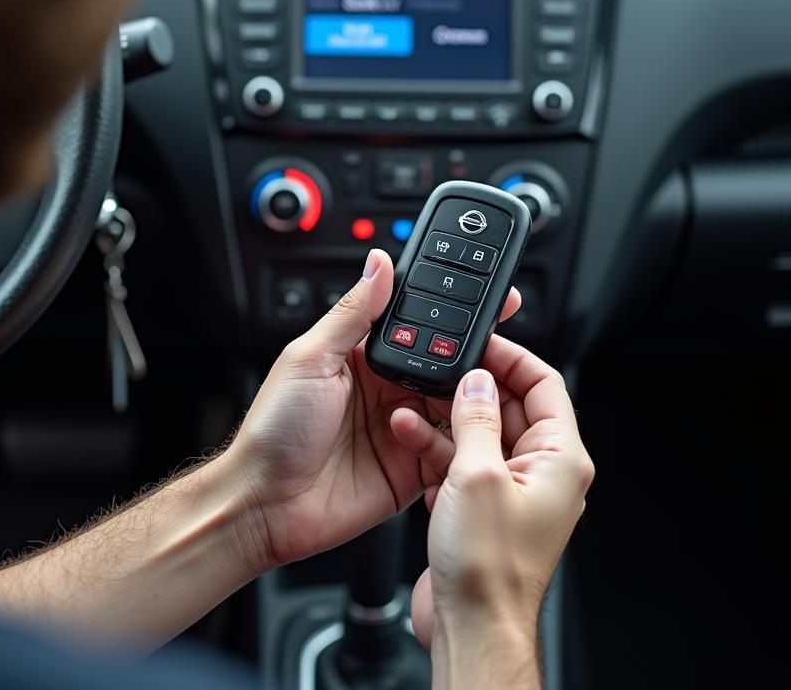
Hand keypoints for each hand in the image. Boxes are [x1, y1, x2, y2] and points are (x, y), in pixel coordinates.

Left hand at [227, 248, 521, 569]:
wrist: (265, 504)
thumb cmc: (274, 429)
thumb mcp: (311, 358)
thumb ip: (352, 312)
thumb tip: (379, 263)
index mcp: (363, 357)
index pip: (417, 325)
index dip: (450, 310)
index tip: (485, 295)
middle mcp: (387, 389)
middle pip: (445, 364)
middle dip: (474, 356)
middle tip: (497, 351)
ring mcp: (402, 429)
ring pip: (457, 407)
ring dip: (470, 401)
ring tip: (478, 398)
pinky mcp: (411, 469)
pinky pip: (451, 452)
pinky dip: (461, 445)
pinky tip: (457, 437)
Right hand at [391, 340, 593, 653]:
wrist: (473, 627)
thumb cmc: (488, 567)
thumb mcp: (477, 475)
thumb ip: (475, 418)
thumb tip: (477, 380)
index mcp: (560, 459)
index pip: (544, 383)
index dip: (511, 357)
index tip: (479, 342)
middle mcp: (543, 472)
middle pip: (510, 406)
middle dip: (470, 388)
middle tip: (437, 372)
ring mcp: (514, 491)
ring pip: (481, 434)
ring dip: (446, 420)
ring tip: (410, 407)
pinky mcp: (486, 509)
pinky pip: (465, 464)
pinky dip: (438, 451)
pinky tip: (410, 441)